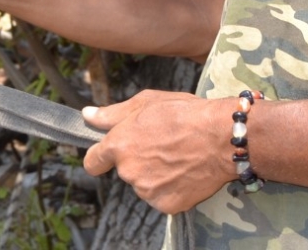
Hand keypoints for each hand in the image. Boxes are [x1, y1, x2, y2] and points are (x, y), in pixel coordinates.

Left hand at [82, 91, 234, 213]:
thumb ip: (112, 114)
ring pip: (144, 184)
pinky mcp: (167, 205)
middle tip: (161, 144)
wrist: (220, 137)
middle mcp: (129, 171)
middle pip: (124, 171)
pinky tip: (184, 171)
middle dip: (137, 160)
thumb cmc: (184, 114)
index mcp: (118, 145)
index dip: (98, 158)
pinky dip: (171, 189)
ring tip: (176, 156)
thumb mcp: (145, 102)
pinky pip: (162, 197)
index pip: (92, 162)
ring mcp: (148, 190)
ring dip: (154, 175)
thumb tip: (87, 115)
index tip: (105, 157)